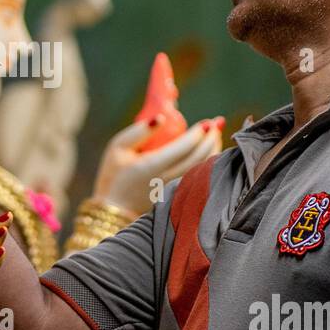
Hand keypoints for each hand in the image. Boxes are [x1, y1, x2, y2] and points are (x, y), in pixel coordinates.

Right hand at [92, 116, 223, 214]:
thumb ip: (139, 131)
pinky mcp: (177, 196)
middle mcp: (167, 178)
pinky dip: (208, 164)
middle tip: (215, 124)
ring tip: (215, 137)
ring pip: (203, 169)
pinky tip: (210, 155)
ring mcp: (174, 189)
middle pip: (199, 157)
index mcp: (153, 165)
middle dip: (211, 139)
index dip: (199, 133)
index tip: (206, 123)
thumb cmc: (114, 176)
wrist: (114, 210)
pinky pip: (199, 178)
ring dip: (213, 151)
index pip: (185, 147)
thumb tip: (161, 119)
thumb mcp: (117, 148)